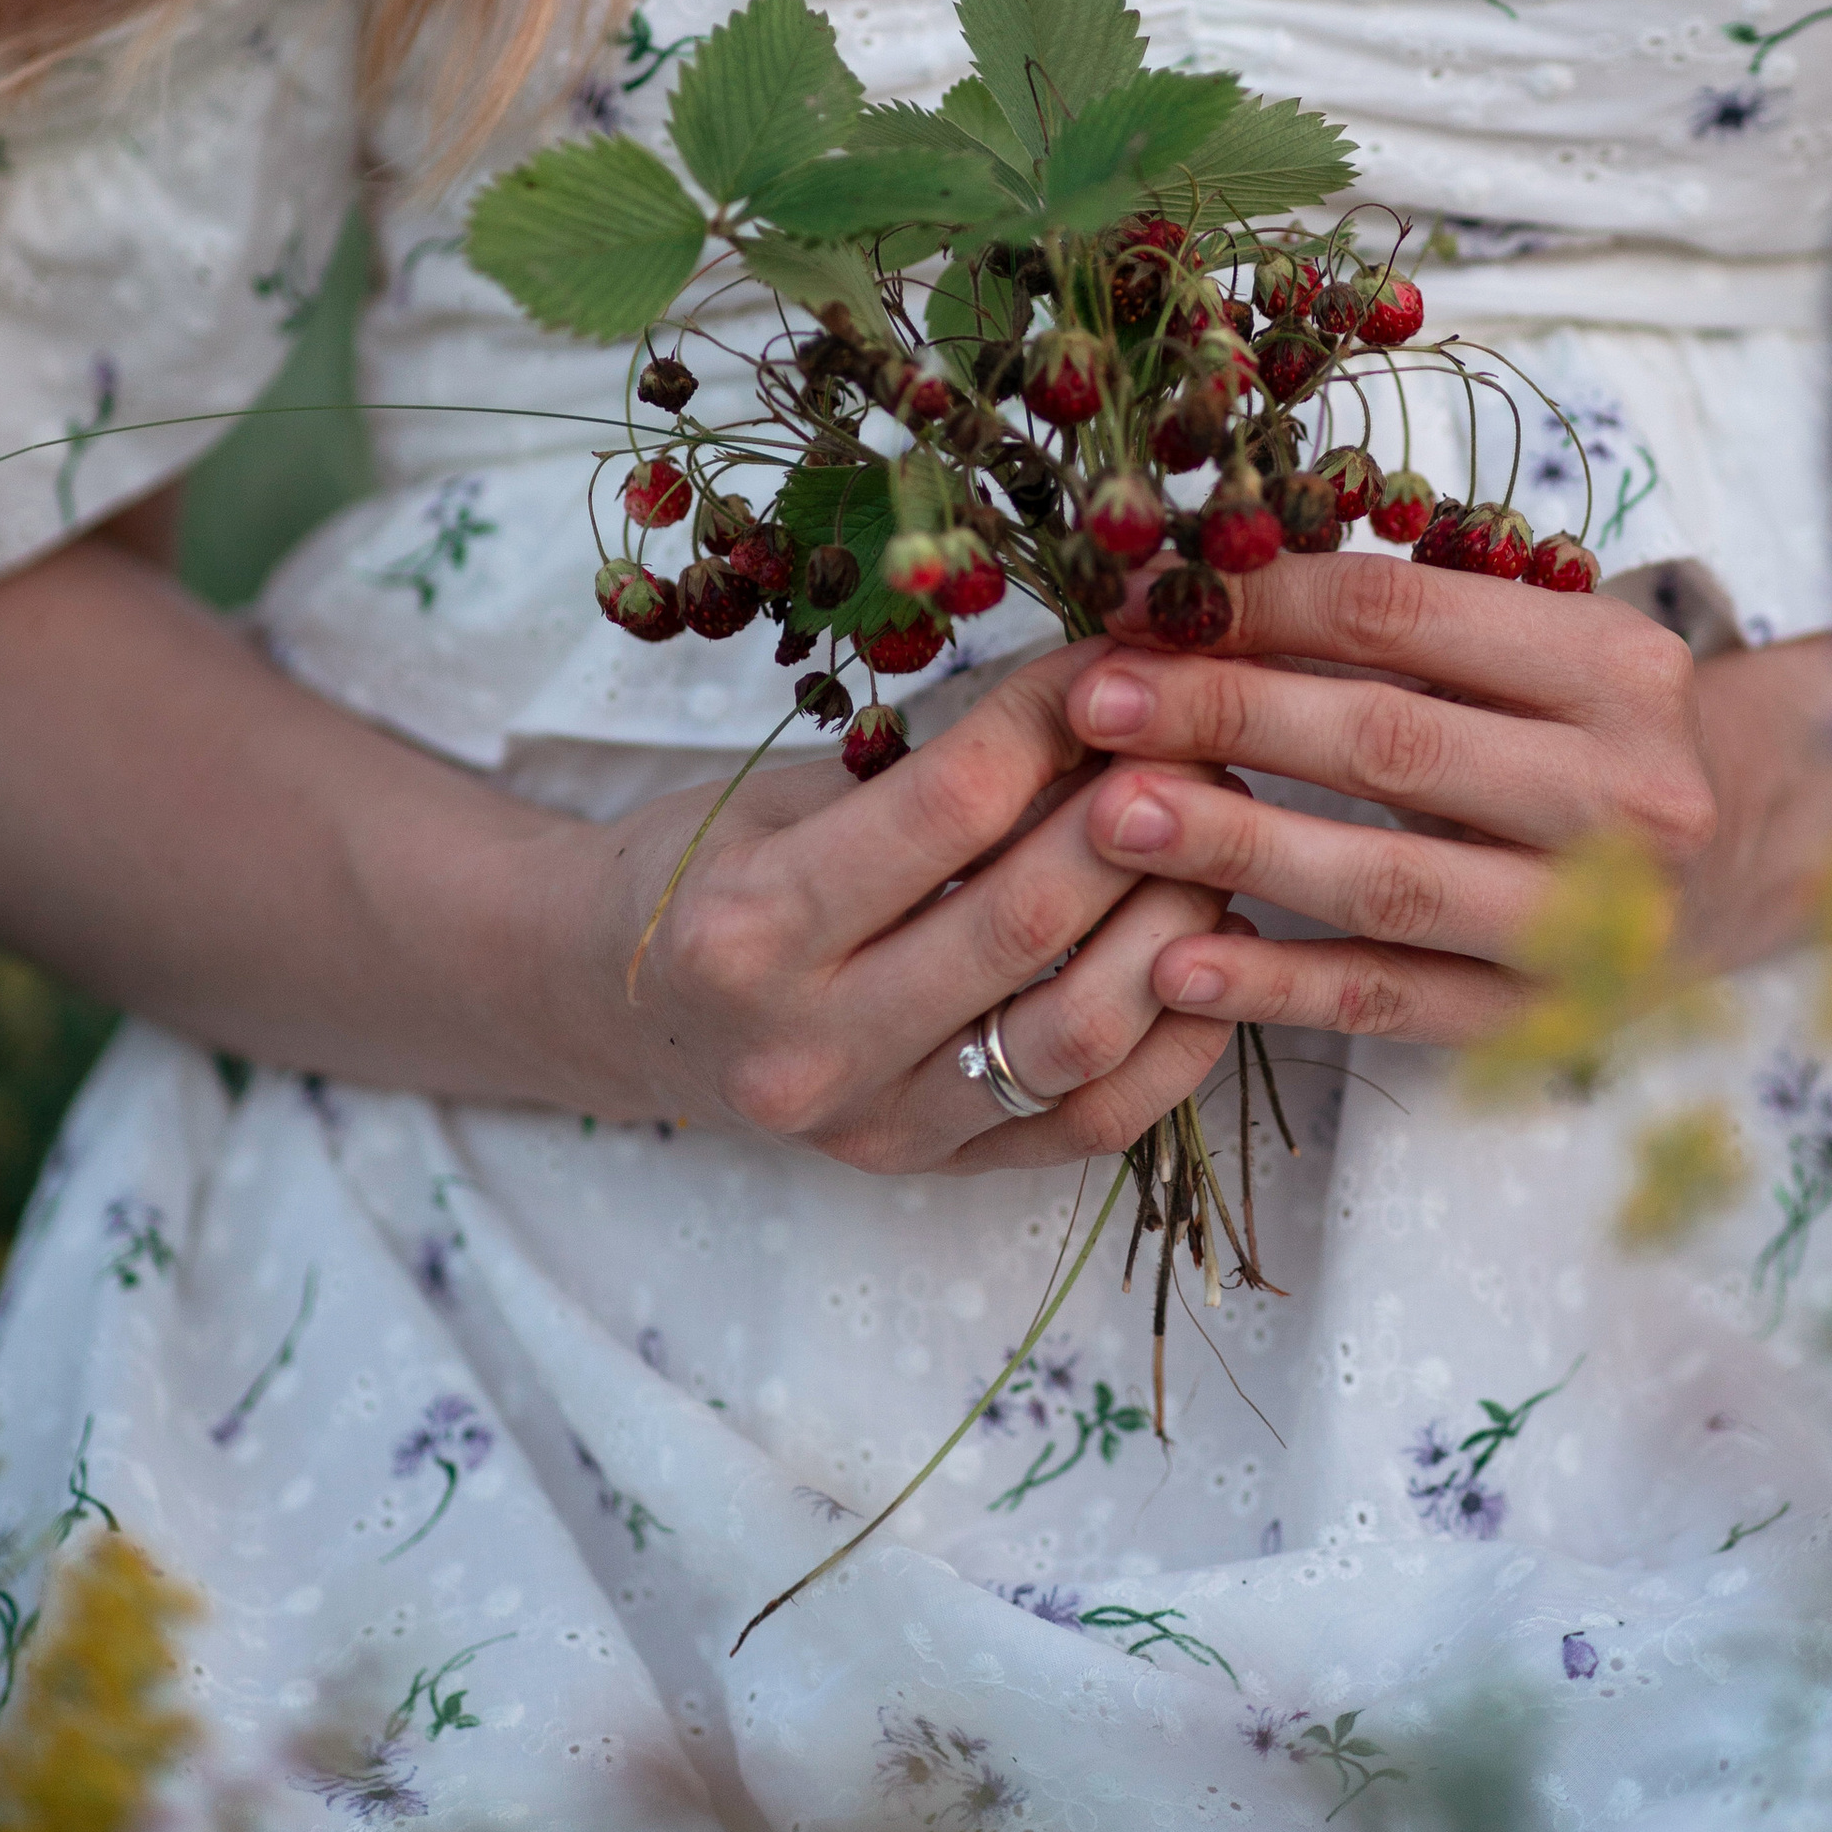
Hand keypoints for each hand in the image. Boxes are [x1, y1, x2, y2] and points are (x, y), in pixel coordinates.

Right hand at [592, 642, 1234, 1171]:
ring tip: (1217, 844)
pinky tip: (1209, 956)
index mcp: (752, 924)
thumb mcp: (774, 791)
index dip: (1058, 719)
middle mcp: (809, 1043)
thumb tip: (1098, 689)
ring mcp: (876, 1123)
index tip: (1122, 661)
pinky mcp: (931, 1170)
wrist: (615, 1007)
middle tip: (1202, 742)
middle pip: (1029, 920)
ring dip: (1175, 924)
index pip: (952, 804)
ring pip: (1080, 1031)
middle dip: (1141, 815)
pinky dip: (1177, 1041)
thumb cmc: (702, 869)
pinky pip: (1094, 1121)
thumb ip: (923, 765)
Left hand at [1059, 553, 1715, 1043]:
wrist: (1740, 869)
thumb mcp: (1543, 652)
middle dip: (1226, 713)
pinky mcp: (1544, 1021)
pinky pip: (1391, 1001)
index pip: (1406, 615)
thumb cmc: (1594, 737)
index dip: (1260, 603)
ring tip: (1108, 819)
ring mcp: (1593, 921)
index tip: (1139, 600)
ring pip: (1385, 881)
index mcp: (1615, 664)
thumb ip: (1405, 623)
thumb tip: (1199, 586)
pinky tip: (1175, 965)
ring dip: (1235, 844)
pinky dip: (1278, 985)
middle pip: (1390, 742)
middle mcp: (1623, 791)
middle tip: (1097, 701)